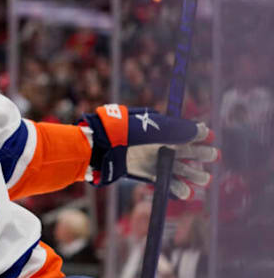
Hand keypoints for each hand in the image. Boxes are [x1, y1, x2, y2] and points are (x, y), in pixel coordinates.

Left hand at [82, 104, 219, 199]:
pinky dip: (177, 188)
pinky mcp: (148, 174)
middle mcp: (161, 145)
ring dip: (193, 174)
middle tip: (213, 156)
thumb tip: (203, 131)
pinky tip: (186, 192)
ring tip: (203, 179)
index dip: (201, 135)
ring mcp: (154, 160)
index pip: (187, 132)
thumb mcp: (158, 128)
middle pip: (187, 151)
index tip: (211, 138)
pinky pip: (166, 182)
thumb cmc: (132, 132)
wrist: (106, 146)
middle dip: (202, 155)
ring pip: (179, 169)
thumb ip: (181, 130)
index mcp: (164, 130)